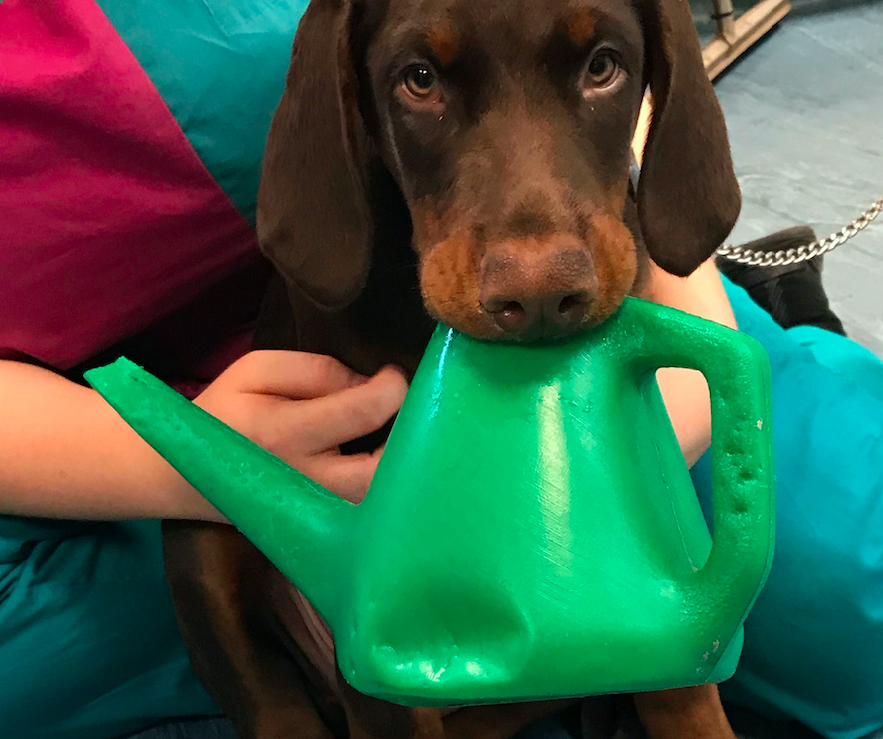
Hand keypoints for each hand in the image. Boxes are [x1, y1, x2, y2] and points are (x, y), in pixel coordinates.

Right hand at [195, 351, 407, 502]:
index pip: (364, 411)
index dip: (393, 387)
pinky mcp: (321, 529)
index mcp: (284, 433)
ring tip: (403, 438)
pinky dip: (390, 490)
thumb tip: (370, 384)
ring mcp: (316, 512)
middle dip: (411, 439)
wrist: (183, 476)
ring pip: (383, 503)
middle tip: (409, 413)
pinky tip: (390, 464)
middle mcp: (306, 480)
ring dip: (404, 469)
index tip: (391, 375)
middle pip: (385, 470)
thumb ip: (316, 370)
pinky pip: (371, 515)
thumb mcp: (256, 371)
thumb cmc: (223, 413)